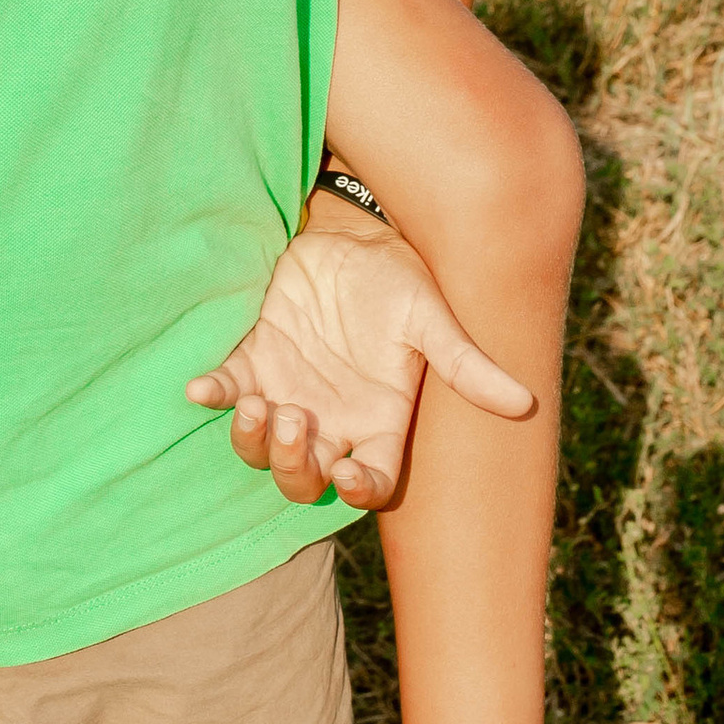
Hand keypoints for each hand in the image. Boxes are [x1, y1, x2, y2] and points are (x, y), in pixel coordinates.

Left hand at [186, 196, 532, 505]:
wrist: (356, 231)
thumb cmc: (401, 278)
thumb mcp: (431, 318)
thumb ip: (465, 364)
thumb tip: (525, 402)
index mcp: (379, 420)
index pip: (369, 484)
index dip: (355, 491)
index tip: (345, 471)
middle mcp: (332, 420)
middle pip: (305, 480)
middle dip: (293, 466)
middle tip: (292, 419)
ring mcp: (290, 393)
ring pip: (260, 450)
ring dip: (252, 440)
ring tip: (256, 405)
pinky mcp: (255, 359)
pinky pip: (225, 391)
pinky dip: (210, 393)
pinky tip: (198, 388)